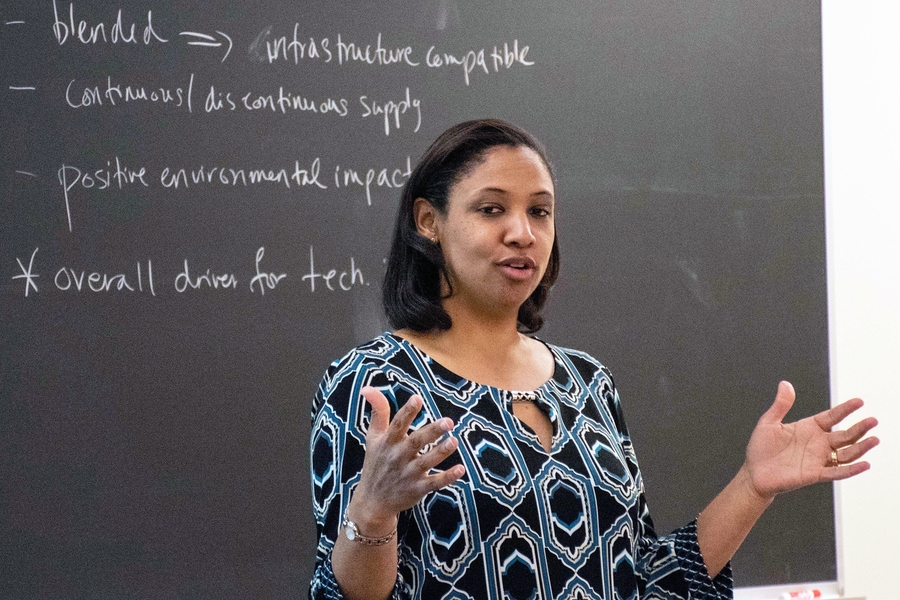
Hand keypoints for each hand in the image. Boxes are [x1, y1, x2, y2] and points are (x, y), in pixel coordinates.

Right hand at [347, 386, 465, 530]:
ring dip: (440, 452)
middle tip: (448, 421)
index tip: (417, 399)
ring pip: (426, 462)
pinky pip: (434, 483)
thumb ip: (378, 412)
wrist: (372, 501)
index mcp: (388, 442)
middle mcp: (397, 457)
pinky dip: (447, 477)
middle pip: (415, 442)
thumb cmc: (376, 463)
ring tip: (454, 441)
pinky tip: (460, 469)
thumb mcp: (373, 437)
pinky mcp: (417, 489)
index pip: (397, 425)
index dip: (407, 412)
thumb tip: (367, 388)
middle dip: (431, 432)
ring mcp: (408, 474)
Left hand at [743, 381, 878, 499]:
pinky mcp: (815, 474)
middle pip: (845, 435)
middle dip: (860, 428)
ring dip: (861, 448)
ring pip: (846, 453)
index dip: (845, 409)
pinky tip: (864, 465)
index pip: (832, 416)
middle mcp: (817, 443)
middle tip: (873, 420)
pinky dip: (851, 470)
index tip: (859, 402)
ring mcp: (818, 459)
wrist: (754, 473)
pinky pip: (837, 472)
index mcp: (809, 428)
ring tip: (874, 440)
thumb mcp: (769, 422)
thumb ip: (780, 404)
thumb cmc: (761, 448)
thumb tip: (785, 384)